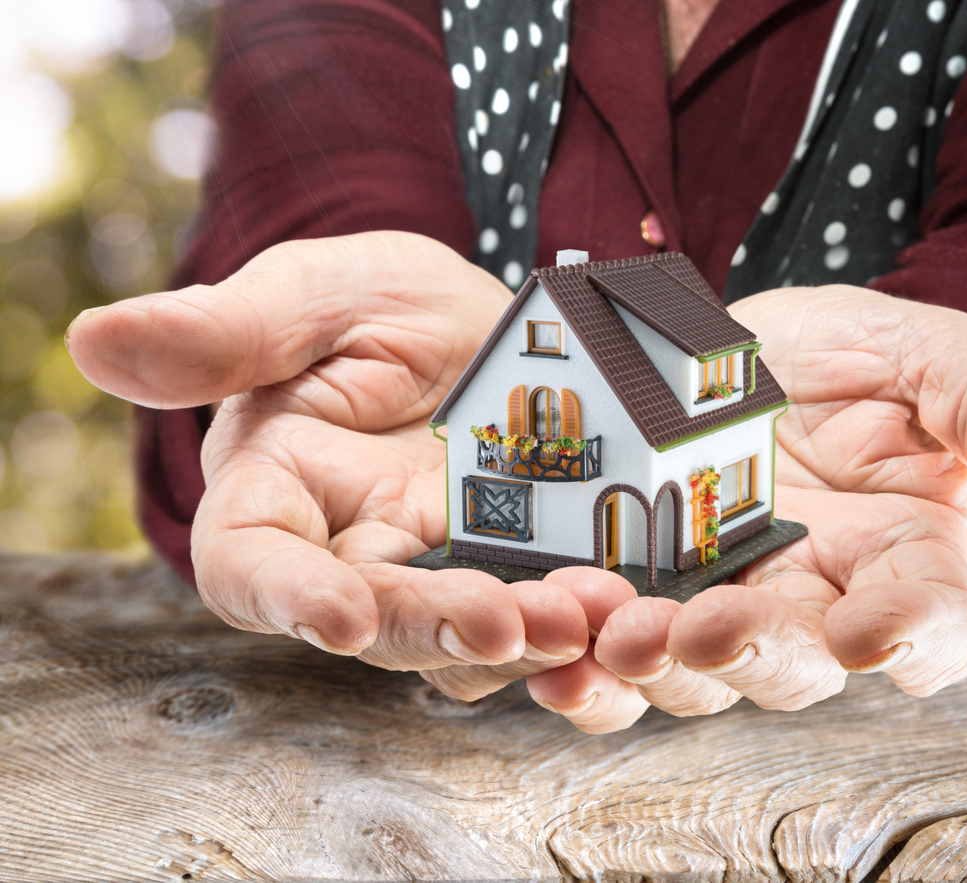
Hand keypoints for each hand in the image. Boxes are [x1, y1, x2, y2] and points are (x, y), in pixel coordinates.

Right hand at [67, 232, 590, 695]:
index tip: (340, 618)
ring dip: (526, 637)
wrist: (510, 319)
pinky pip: (545, 618)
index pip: (254, 565)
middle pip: (377, 620)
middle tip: (515, 622)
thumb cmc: (389, 304)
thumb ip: (228, 330)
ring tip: (595, 614)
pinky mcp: (528, 574)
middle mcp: (357, 551)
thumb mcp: (324, 294)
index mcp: (281, 490)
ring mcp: (448, 571)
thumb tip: (90, 339)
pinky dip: (583, 625)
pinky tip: (629, 616)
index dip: (288, 599)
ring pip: (466, 638)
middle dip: (438, 628)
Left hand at [528, 284, 966, 731]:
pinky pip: (605, 635)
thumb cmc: (869, 362)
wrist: (768, 357)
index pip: (924, 624)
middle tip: (702, 631)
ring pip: (687, 666)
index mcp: (901, 561)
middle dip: (748, 655)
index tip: (871, 634)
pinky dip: (572, 647)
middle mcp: (809, 603)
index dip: (905, 638)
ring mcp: (715, 597)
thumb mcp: (932, 360)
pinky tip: (544, 637)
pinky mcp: (635, 580)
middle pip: (791, 663)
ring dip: (646, 662)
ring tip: (602, 633)